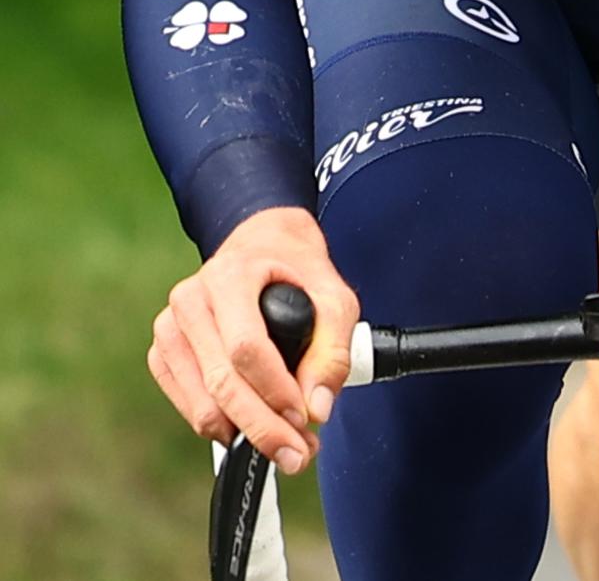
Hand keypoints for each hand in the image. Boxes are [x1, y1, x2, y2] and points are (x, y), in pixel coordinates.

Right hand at [147, 206, 359, 472]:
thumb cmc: (298, 270)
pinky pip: (188, 405)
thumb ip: (332, 350)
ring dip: (244, 434)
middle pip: (221, 382)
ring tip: (287, 442)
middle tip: (297, 454)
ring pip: (202, 403)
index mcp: (229, 275)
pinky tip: (253, 425)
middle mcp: (190, 299)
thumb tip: (316, 409)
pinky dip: (221, 426)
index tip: (305, 419)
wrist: (263, 245)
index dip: (274, 390)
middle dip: (262, 427)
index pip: (245, 347)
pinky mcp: (163, 352)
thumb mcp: (334, 296)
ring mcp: (169, 326)